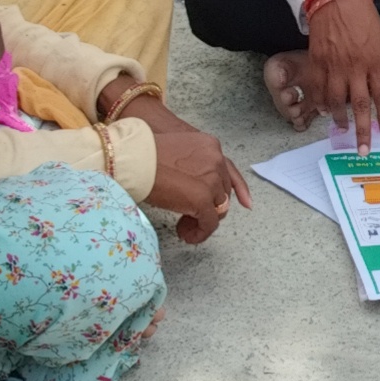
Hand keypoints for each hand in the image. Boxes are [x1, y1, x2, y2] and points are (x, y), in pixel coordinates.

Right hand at [125, 99, 251, 244]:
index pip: (230, 170)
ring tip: (184, 227)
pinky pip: (209, 224)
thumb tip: (192, 186)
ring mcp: (212, 181)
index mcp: (210, 146)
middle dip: (209, 207)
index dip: (238, 189)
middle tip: (188, 216)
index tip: (246, 203)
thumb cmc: (143, 154)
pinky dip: (200, 233)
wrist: (133, 157)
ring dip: (203, 221)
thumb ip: (192, 165)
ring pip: (218, 209)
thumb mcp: (176, 151)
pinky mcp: (203, 200)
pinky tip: (186, 234)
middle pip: (223, 192)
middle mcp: (216, 161)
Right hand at [304, 0, 379, 152]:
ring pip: (337, 100)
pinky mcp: (317, 61)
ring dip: (339, 118)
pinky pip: (318, 88)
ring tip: (342, 129)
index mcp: (375, 62)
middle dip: (363, 130)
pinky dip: (320, 101)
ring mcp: (334, 66)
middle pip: (361, 105)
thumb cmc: (362, 15)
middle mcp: (356, 67)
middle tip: (363, 150)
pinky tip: (323, 110)